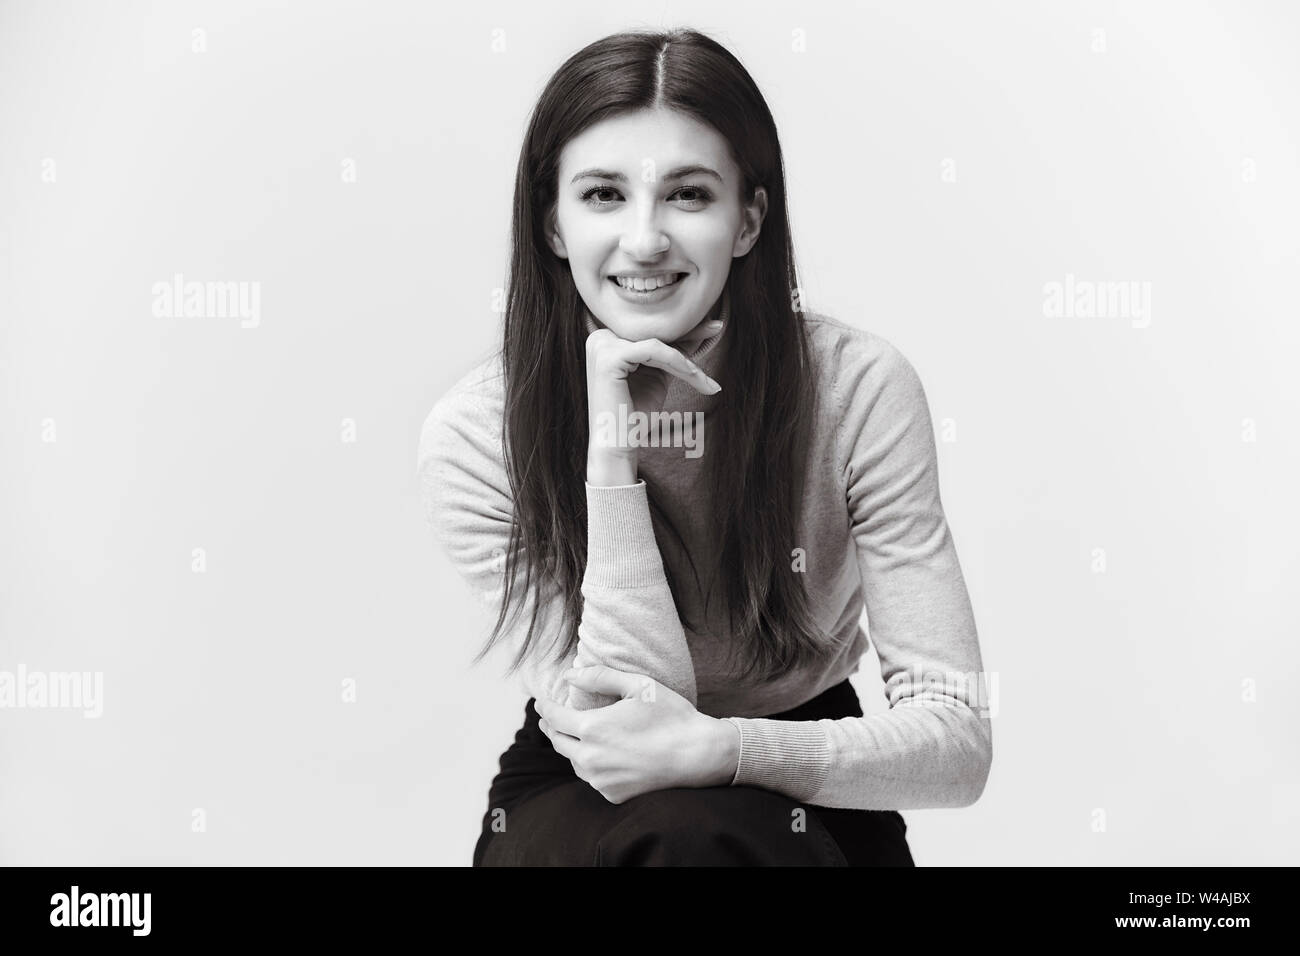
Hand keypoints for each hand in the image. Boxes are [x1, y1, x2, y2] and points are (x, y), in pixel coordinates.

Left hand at [535, 664, 740, 804]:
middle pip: (558, 742)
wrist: (698, 756)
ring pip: (574, 763)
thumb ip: (600, 676)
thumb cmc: (670, 716)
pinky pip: (593, 778)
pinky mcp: (614, 795)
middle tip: (549, 718)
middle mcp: (591, 759)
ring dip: (571, 748)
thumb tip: (569, 675)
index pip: (554, 718)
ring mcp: (601, 781)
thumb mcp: (638, 686)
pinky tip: (601, 755)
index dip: (544, 707)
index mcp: (593, 729)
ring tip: (575, 736)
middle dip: (552, 728)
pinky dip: (592, 765)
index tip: (540, 701)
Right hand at [585, 316, 722, 482]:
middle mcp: (600, 337)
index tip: (712, 325)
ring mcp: (601, 345)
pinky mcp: (609, 357)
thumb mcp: (660, 375)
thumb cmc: (636, 415)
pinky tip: (693, 375)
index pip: (651, 331)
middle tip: (717, 328)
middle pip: (654, 333)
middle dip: (689, 337)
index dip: (683, 331)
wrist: (619, 446)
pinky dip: (677, 361)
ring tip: (706, 379)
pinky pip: (653, 350)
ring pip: (657, 342)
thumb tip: (704, 327)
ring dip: (686, 360)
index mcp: (607, 339)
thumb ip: (675, 351)